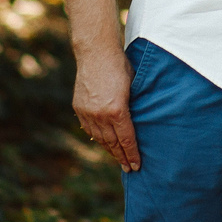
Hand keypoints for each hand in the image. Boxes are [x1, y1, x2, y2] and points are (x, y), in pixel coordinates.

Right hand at [73, 45, 141, 171]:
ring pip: (99, 138)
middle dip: (122, 157)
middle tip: (129, 168)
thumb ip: (134, 106)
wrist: (96, 52)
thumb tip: (141, 122)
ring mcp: (88, 112)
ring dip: (109, 150)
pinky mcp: (79, 108)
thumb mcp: (134, 86)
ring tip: (118, 159)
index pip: (127, 139)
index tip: (137, 166)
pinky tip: (103, 143)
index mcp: (117, 110)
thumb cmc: (120, 66)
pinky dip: (97, 138)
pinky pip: (89, 129)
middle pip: (112, 143)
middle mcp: (100, 115)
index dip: (132, 154)